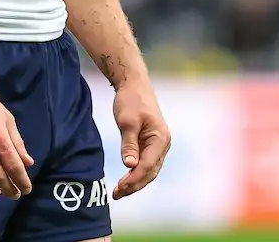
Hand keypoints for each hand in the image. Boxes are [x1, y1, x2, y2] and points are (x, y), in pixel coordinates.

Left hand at [111, 80, 169, 199]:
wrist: (134, 84)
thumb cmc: (131, 100)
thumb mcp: (127, 121)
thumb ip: (129, 144)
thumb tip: (130, 166)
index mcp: (160, 139)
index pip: (148, 165)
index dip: (133, 179)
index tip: (118, 187)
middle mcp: (162, 144)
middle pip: (150, 172)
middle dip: (134, 185)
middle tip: (116, 194)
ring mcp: (157, 145)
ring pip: (148, 171)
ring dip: (135, 182)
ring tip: (118, 192)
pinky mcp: (149, 144)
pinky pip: (145, 164)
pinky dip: (135, 174)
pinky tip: (124, 181)